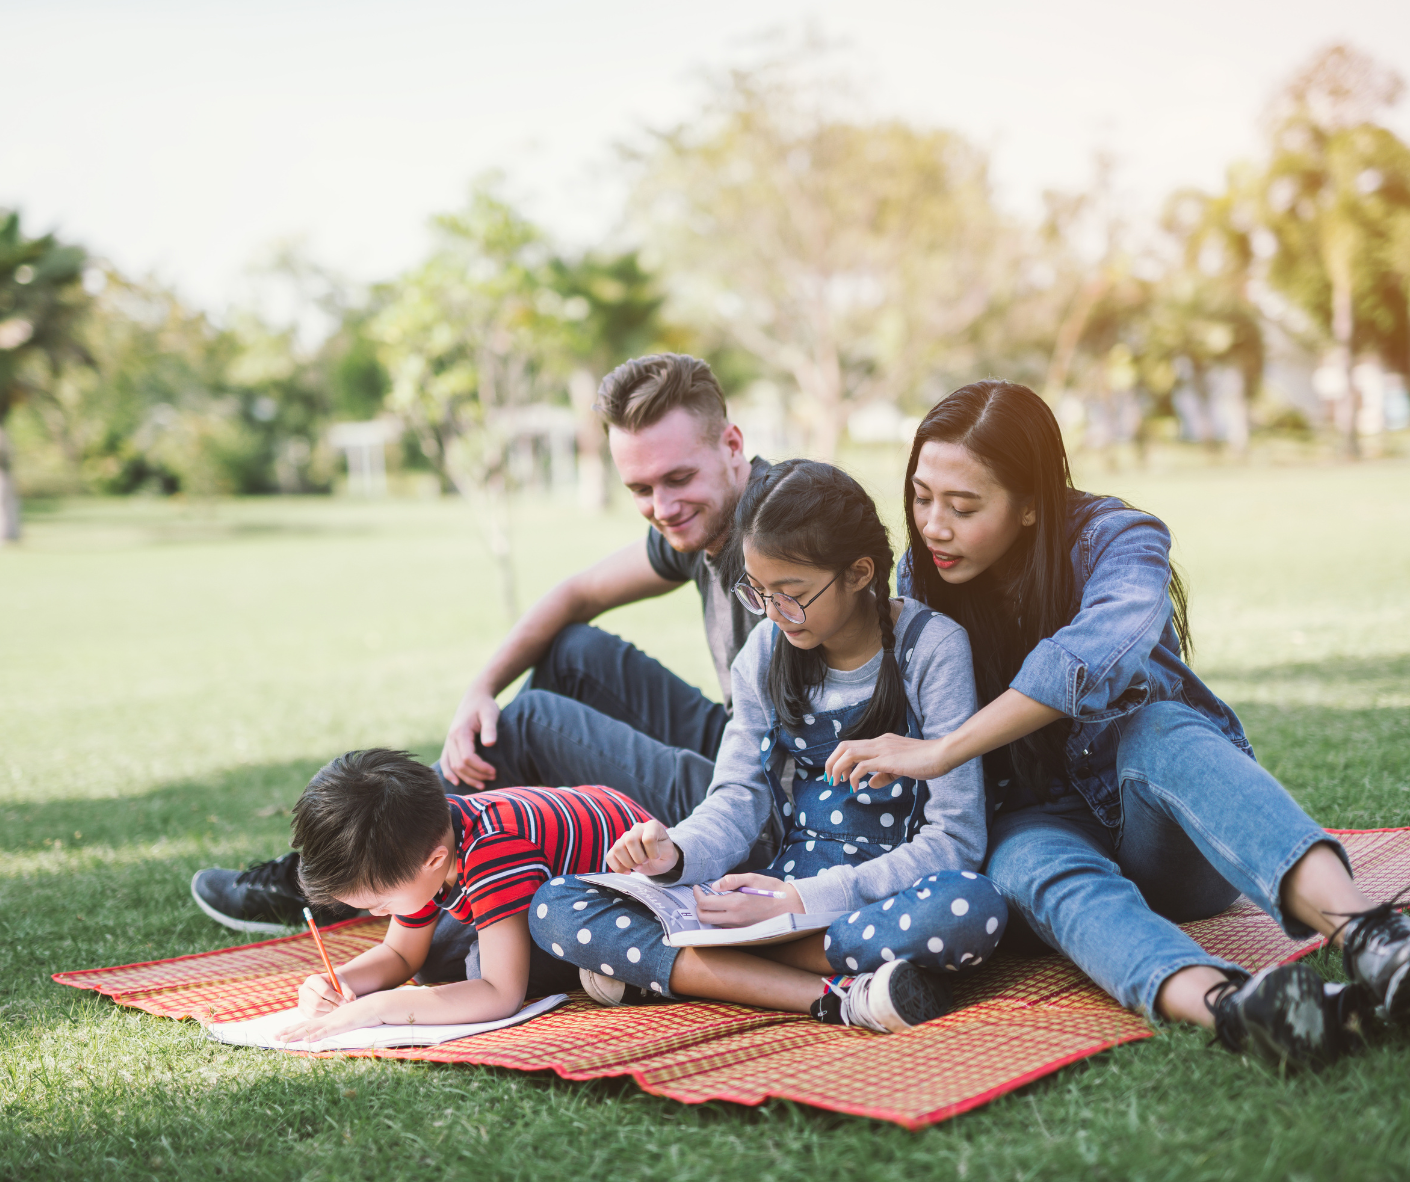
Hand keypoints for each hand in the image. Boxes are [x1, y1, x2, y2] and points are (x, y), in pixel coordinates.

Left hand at [277, 995, 379, 1044]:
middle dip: (289, 1031)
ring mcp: (333, 1021)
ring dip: (296, 1034)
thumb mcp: (348, 1020)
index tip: (281, 1033)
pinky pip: (326, 1031)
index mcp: (328, 1019)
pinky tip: (307, 1040)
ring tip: (283, 1040)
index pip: (307, 1024)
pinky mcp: (341, 1025)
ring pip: (311, 1029)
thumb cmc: (364, 1013)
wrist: (375, 1004)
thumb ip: (339, 1025)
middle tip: (274, 1037)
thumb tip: (331, 1031)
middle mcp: (327, 1019)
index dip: (293, 1028)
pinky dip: (316, 1035)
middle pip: (305, 1026)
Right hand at [296, 971, 355, 1017]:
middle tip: (340, 1008)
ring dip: (327, 1013)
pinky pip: (312, 1017)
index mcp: (313, 979)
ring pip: (314, 1012)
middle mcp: (304, 989)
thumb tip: (349, 1002)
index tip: (345, 1002)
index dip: (336, 998)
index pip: (324, 991)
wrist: (327, 986)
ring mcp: (301, 1001)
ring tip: (336, 1010)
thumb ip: (347, 992)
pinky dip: (323, 1017)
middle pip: (317, 1003)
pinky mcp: (302, 1010)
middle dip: (331, 1007)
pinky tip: (329, 1012)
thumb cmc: (335, 985)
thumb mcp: (342, 984)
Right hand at [439, 686, 500, 788]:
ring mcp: (449, 742)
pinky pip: (446, 762)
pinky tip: (457, 782)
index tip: (494, 772)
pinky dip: (449, 773)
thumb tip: (490, 744)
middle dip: (476, 775)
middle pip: (460, 765)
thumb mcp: (490, 713)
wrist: (475, 697)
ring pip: (453, 766)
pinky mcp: (450, 744)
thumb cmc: (485, 706)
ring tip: (482, 785)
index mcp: (460, 732)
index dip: (480, 768)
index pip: (467, 758)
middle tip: (493, 777)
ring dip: (466, 778)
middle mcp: (451, 739)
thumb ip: (490, 728)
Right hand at [606, 820, 678, 875]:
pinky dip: (618, 867)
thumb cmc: (664, 854)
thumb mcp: (669, 852)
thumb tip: (647, 855)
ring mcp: (625, 837)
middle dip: (638, 857)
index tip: (656, 857)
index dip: (652, 852)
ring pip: (617, 848)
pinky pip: (610, 856)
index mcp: (652, 826)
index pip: (648, 838)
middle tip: (645, 862)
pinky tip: (628, 871)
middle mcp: (637, 828)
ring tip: (637, 866)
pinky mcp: (617, 848)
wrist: (659, 859)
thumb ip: (661, 850)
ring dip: (628, 863)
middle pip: (629, 840)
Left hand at [693, 874, 801, 926]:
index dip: (697, 894)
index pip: (705, 903)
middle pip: (703, 917)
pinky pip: (723, 926)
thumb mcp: (753, 878)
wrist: (791, 907)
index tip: (697, 887)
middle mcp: (735, 918)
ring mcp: (738, 926)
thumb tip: (715, 885)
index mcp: (736, 903)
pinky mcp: (742, 930)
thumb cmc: (773, 890)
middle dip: (698, 905)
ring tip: (713, 899)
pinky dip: (718, 917)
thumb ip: (732, 880)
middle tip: (702, 894)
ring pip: (712, 923)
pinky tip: (724, 907)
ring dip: (708, 912)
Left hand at [825, 734, 950, 790]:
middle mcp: (879, 742)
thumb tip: (868, 783)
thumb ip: (884, 775)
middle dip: (832, 762)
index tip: (838, 775)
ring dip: (838, 768)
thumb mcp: (901, 768)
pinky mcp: (888, 759)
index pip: (852, 746)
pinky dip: (854, 777)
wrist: (941, 754)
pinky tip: (855, 787)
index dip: (840, 760)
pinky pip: (863, 766)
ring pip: (849, 753)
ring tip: (837, 783)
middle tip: (829, 779)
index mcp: (882, 742)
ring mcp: (883, 749)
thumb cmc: (926, 761)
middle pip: (844, 746)